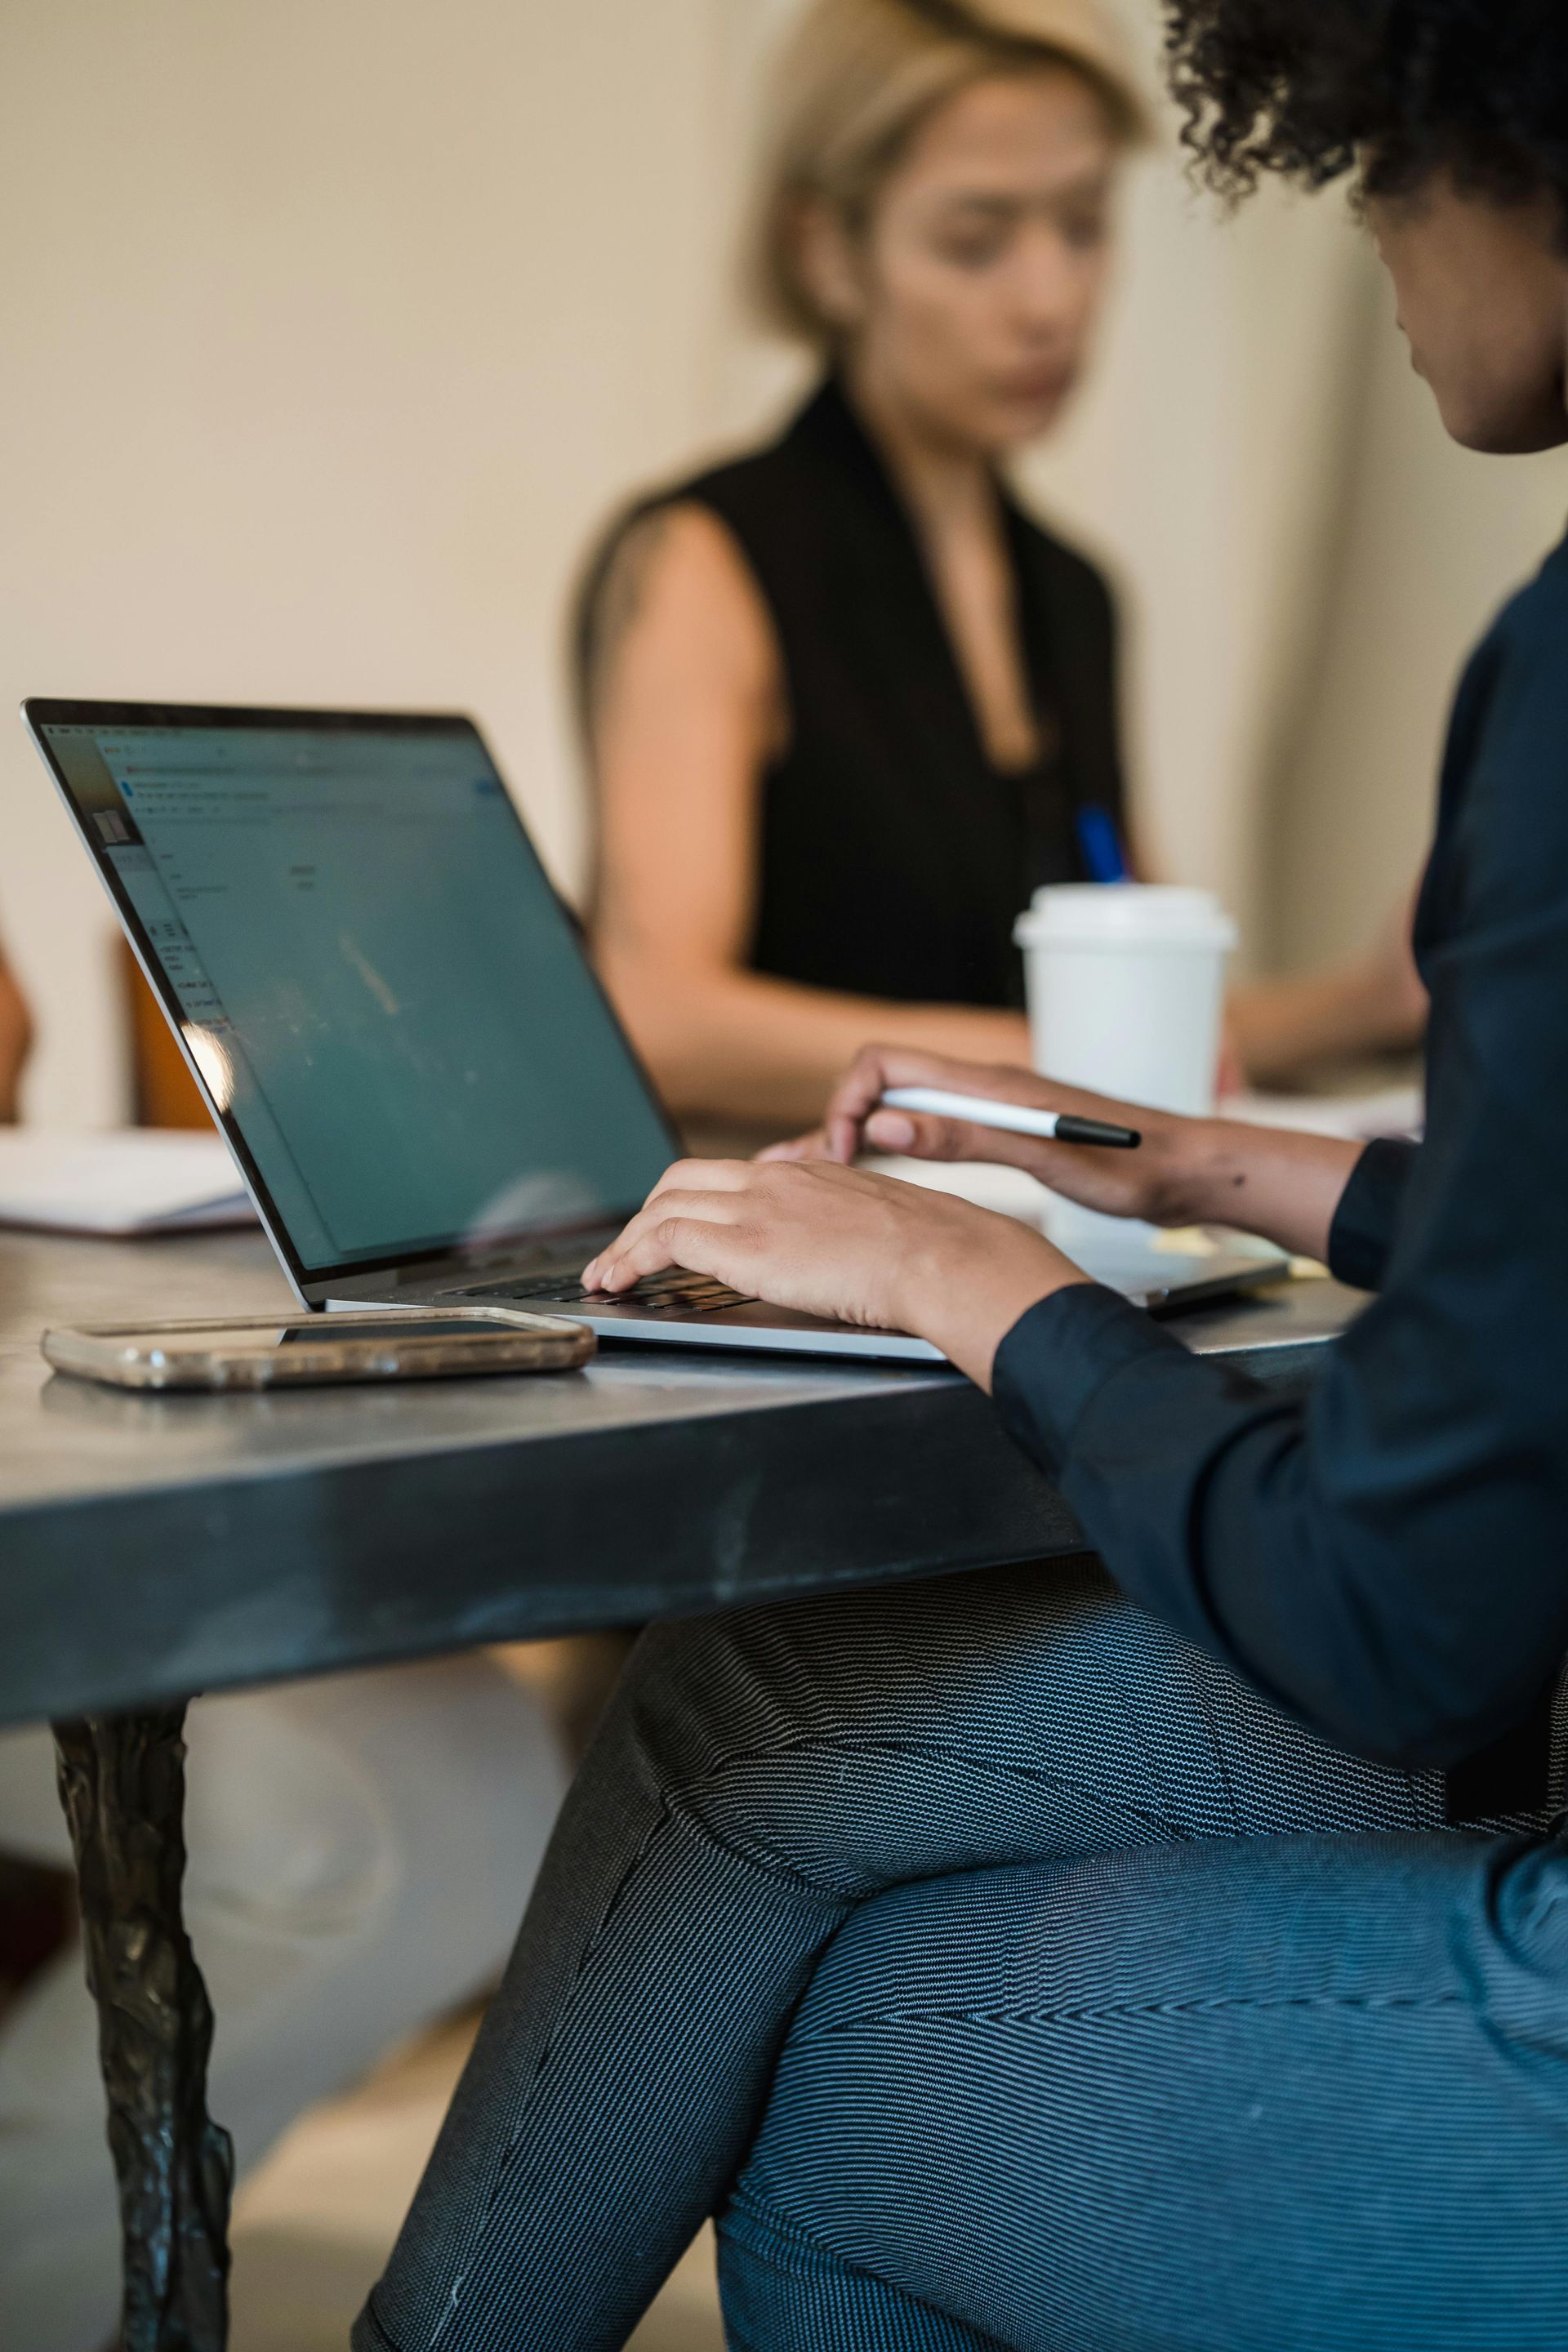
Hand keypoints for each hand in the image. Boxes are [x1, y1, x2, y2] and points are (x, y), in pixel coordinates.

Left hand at [582, 1157, 1087, 1387]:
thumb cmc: (932, 1252)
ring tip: (609, 1278)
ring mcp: (756, 1207)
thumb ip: (844, 1229)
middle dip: (644, 1218)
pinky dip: (633, 1258)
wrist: (944, 1256)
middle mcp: (773, 1179)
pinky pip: (666, 1240)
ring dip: (627, 1245)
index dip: (687, 1202)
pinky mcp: (745, 1244)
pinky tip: (623, 1283)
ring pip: (663, 1210)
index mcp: (806, 1173)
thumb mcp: (878, 1225)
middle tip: (626, 1254)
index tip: (670, 1230)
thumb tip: (843, 1254)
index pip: (727, 1175)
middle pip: (682, 1181)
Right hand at [761, 1044, 1197, 1226]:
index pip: (884, 1067)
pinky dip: (898, 1150)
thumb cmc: (1134, 1168)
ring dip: (860, 1136)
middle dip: (837, 1120)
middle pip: (884, 1085)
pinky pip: (934, 1132)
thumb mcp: (1048, 1159)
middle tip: (808, 1173)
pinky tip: (882, 1180)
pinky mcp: (1007, 1133)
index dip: (847, 1104)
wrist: (1191, 1172)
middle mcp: (984, 1089)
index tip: (841, 1156)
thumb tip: (889, 1126)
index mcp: (987, 1086)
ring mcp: (994, 1110)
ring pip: (905, 1110)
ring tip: (818, 1177)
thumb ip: (968, 1138)